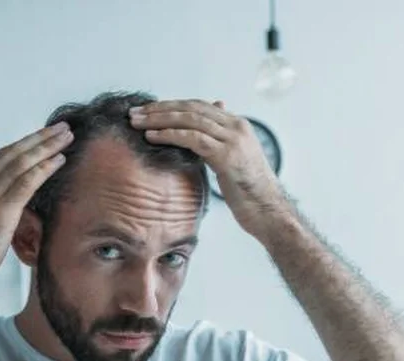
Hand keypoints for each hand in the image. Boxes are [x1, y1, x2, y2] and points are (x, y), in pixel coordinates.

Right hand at [0, 122, 73, 301]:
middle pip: (13, 153)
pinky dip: (45, 168)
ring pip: (22, 162)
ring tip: (67, 137)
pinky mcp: (1, 210)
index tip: (42, 136)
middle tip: (62, 128)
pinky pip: (28, 182)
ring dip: (47, 147)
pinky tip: (60, 160)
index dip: (23, 144)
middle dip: (39, 138)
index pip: (0, 156)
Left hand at [129, 99, 290, 235]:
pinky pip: (192, 138)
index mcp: (237, 125)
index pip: (198, 106)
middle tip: (135, 112)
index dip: (171, 106)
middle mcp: (236, 126)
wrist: (269, 211)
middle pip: (191, 108)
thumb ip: (217, 145)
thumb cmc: (249, 193)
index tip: (148, 110)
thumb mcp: (233, 163)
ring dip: (159, 119)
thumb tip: (199, 137)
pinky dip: (169, 135)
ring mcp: (233, 139)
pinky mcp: (227, 155)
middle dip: (160, 108)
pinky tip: (151, 137)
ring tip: (136, 122)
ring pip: (189, 119)